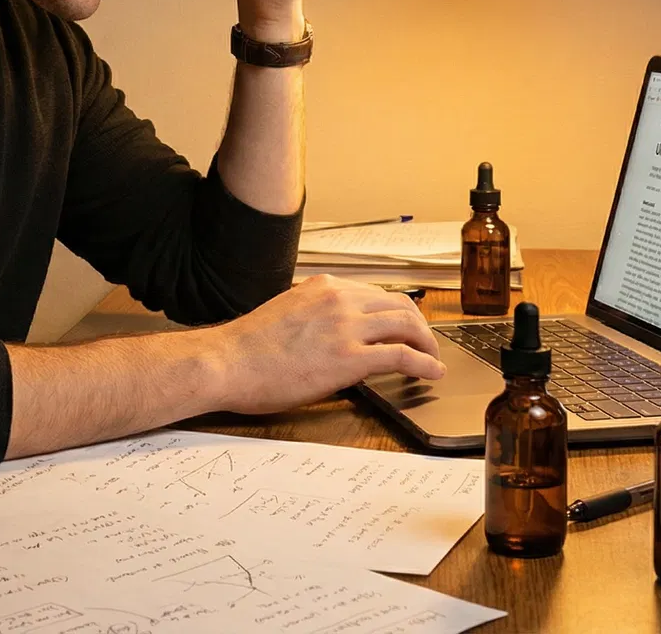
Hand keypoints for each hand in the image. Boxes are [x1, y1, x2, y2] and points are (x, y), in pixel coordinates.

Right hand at [204, 275, 445, 415]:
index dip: (398, 312)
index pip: (376, 293)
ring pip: (407, 324)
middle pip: (400, 303)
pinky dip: (424, 363)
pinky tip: (432, 373)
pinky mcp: (349, 357)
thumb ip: (316, 317)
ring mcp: (345, 326)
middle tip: (426, 344)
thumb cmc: (247, 348)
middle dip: (420, 325)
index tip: (405, 326)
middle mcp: (339, 299)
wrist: (227, 363)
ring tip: (433, 359)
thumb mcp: (287, 315)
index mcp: (324, 287)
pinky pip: (401, 355)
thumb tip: (335, 335)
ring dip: (427, 343)